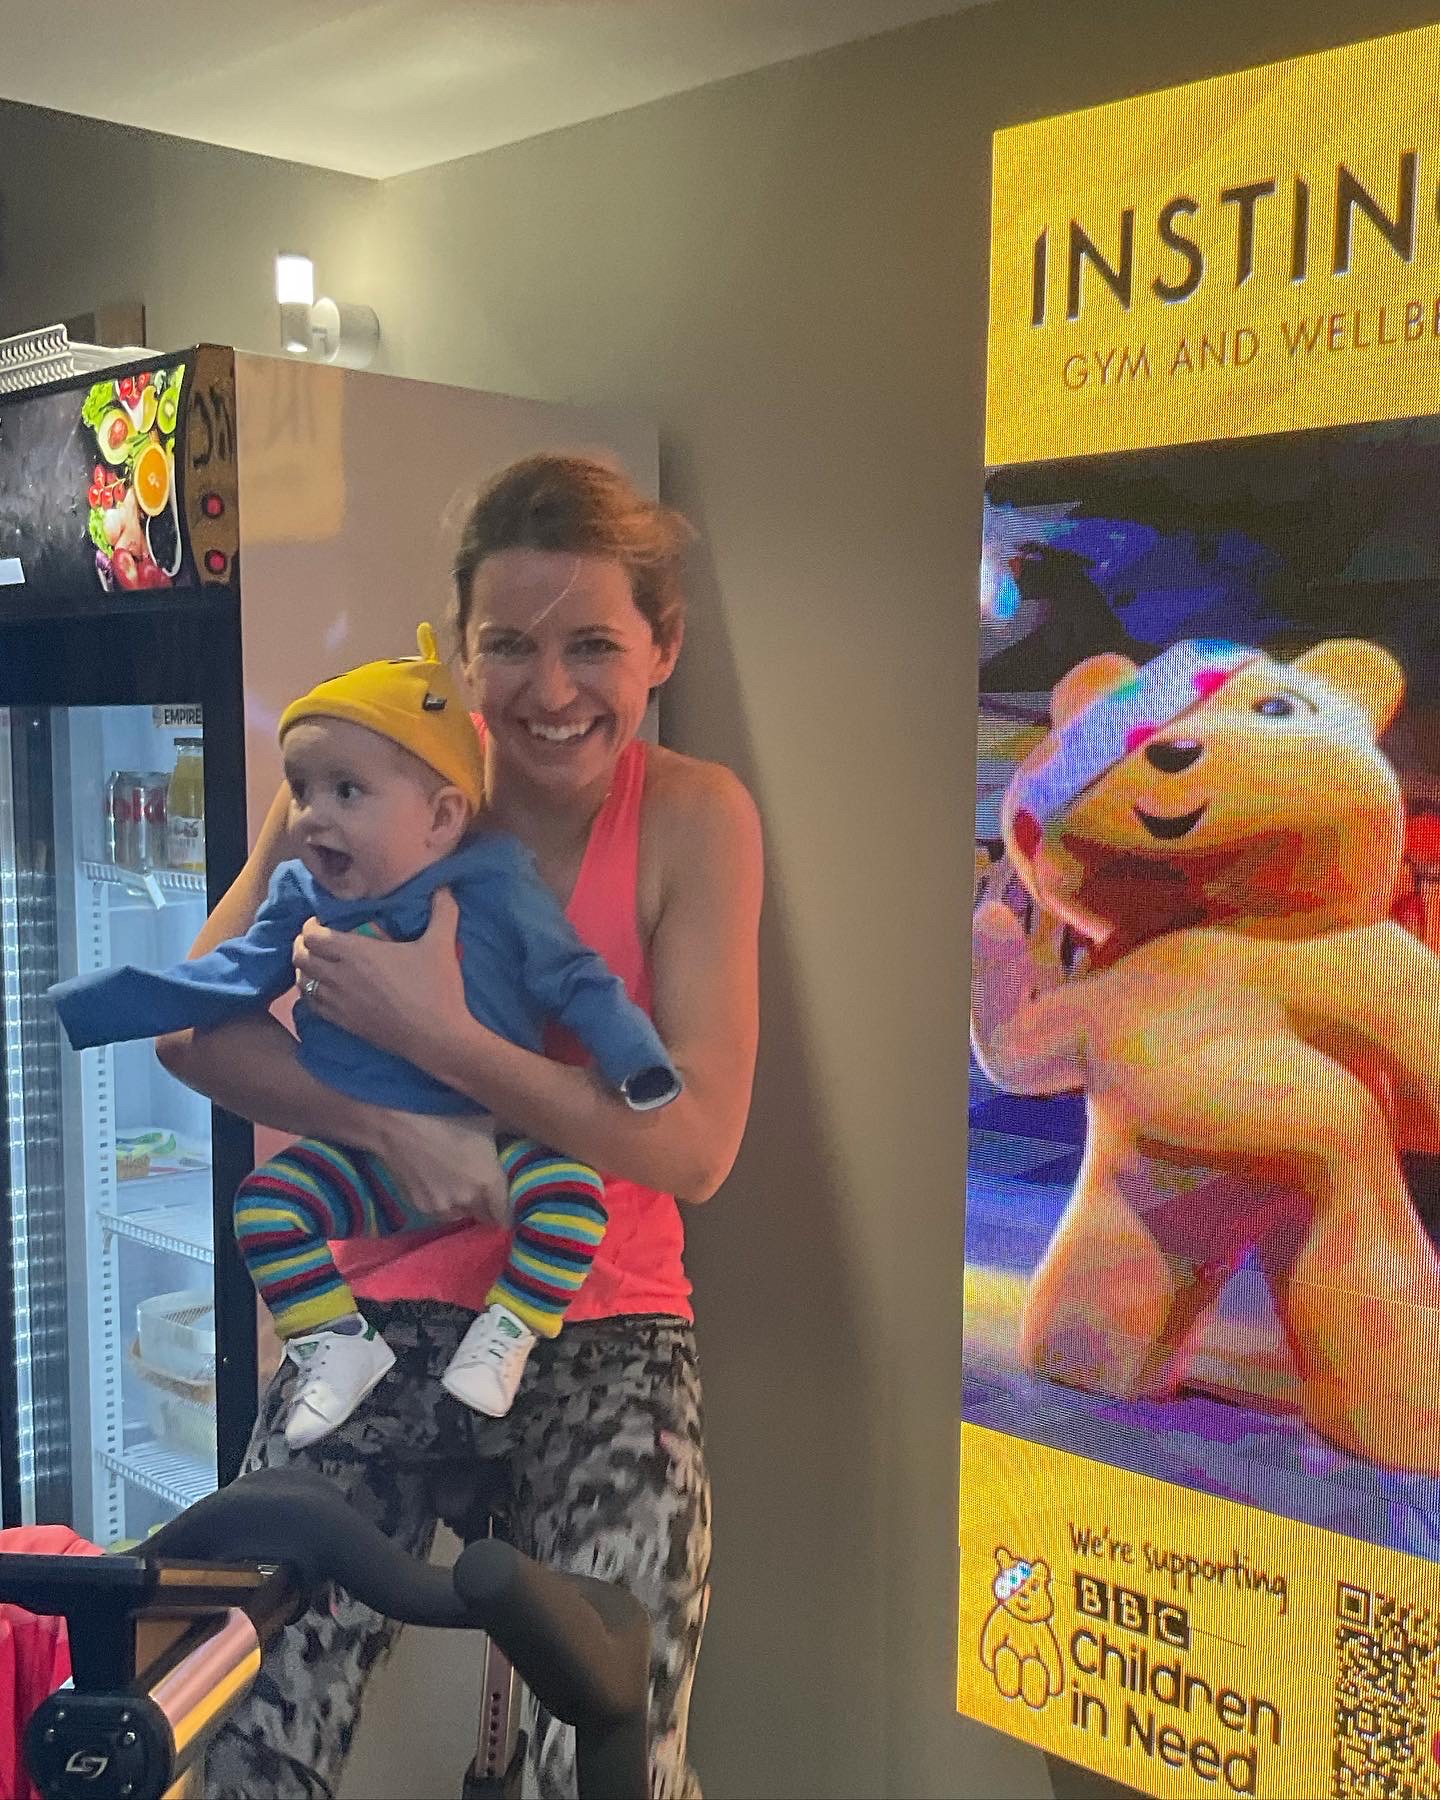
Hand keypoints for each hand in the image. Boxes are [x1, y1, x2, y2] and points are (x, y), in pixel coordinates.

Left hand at [293, 888, 470, 1064]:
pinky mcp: (343, 1024)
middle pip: (300, 956)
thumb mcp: (442, 944)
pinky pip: (312, 1005)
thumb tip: (443, 886)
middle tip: (316, 939)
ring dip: (304, 969)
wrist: (436, 1038)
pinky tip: (322, 989)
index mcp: (357, 953)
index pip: (312, 935)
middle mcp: (340, 977)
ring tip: (316, 963)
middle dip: (302, 944)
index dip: (310, 924)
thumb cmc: (436, 989)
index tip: (323, 920)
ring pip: (302, 982)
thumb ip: (442, 910)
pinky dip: (310, 993)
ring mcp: (339, 1003)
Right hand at [372, 1108, 511, 1226]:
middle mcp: (466, 1201)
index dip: (511, 1209)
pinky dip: (443, 1200)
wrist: (395, 1122)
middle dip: (488, 1205)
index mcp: (487, 1182)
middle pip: (485, 1216)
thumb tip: (530, 1130)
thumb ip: (510, 1132)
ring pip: (461, 1214)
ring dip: (464, 1204)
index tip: (510, 1199)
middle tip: (487, 1186)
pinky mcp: (418, 1207)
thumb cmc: (445, 1113)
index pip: (507, 1215)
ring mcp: (440, 1207)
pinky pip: (439, 1210)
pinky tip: (439, 1179)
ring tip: (459, 1180)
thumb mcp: (487, 1118)